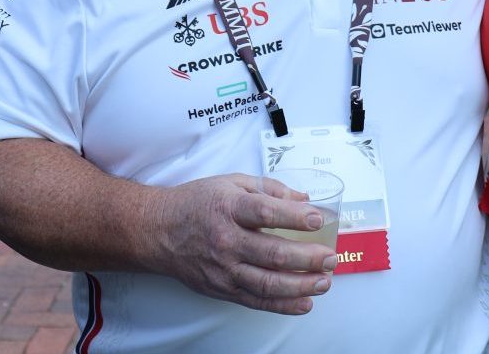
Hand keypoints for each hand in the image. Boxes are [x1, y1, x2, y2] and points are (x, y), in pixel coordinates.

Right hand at [140, 174, 337, 314]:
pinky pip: (257, 301)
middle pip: (273, 253)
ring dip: (301, 285)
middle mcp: (226, 240)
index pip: (266, 213)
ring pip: (268, 283)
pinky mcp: (222, 288)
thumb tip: (303, 199)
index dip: (294, 217)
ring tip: (324, 281)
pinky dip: (283, 305)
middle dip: (308, 258)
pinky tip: (304, 302)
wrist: (158, 230)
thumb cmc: (195, 204)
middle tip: (330, 258)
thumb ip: (270, 189)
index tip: (317, 219)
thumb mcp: (231, 183)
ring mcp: (224, 268)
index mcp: (228, 208)